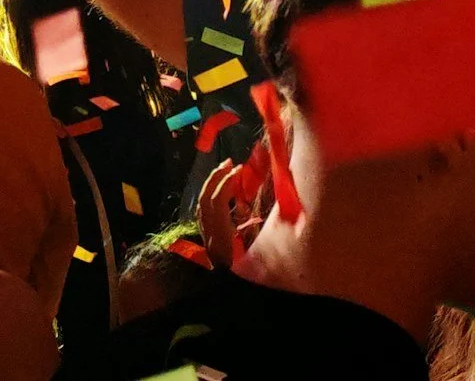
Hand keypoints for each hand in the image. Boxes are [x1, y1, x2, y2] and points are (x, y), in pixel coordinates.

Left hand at [196, 159, 267, 273]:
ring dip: (212, 187)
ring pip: (202, 209)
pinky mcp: (211, 248)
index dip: (227, 184)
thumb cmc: (256, 284)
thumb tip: (273, 204)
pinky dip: (212, 200)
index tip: (240, 171)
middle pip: (205, 202)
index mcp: (222, 241)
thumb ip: (268, 231)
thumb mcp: (265, 256)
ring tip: (225, 173)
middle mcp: (211, 241)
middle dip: (216, 179)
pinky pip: (205, 217)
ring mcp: (208, 244)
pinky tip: (224, 195)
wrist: (238, 310)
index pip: (217, 203)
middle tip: (230, 164)